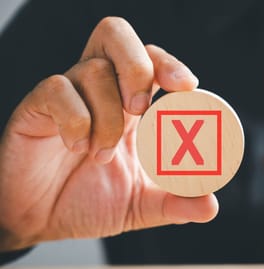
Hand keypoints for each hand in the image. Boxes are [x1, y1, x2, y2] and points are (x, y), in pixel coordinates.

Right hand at [0, 17, 217, 250]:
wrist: (40, 221)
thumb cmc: (90, 203)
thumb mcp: (140, 206)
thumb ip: (174, 204)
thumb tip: (210, 206)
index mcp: (131, 108)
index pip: (152, 63)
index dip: (170, 64)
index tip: (187, 86)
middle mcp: (102, 93)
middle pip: (118, 37)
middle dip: (138, 64)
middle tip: (141, 108)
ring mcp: (69, 97)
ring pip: (92, 70)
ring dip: (106, 115)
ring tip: (101, 156)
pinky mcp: (37, 108)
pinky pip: (56, 90)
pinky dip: (75, 119)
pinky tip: (77, 147)